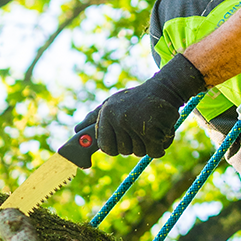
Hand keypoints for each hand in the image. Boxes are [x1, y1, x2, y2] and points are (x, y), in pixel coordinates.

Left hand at [81, 53, 205, 158]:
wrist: (164, 88)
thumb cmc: (135, 99)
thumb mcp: (112, 103)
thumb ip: (94, 118)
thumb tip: (76, 131)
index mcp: (106, 114)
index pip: (106, 148)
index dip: (117, 145)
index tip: (125, 136)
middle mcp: (118, 119)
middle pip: (124, 151)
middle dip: (135, 142)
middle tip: (141, 125)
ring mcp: (134, 125)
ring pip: (140, 152)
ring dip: (149, 143)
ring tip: (151, 123)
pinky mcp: (152, 130)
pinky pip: (154, 152)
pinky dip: (161, 145)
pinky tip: (161, 130)